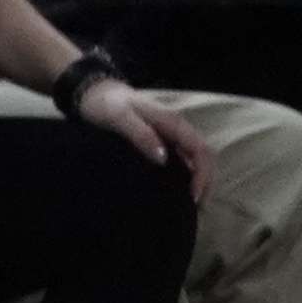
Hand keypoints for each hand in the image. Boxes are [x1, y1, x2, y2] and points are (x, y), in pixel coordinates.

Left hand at [76, 77, 211, 193]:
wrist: (95, 93)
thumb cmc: (106, 106)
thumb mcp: (120, 117)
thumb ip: (141, 135)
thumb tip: (162, 159)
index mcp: (172, 122)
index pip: (200, 149)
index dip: (202, 174)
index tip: (193, 198)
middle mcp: (176, 127)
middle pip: (204, 154)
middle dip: (206, 180)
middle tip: (197, 208)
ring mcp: (170, 133)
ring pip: (196, 156)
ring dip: (199, 178)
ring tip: (190, 203)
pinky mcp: (162, 138)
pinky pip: (183, 157)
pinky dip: (188, 174)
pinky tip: (177, 188)